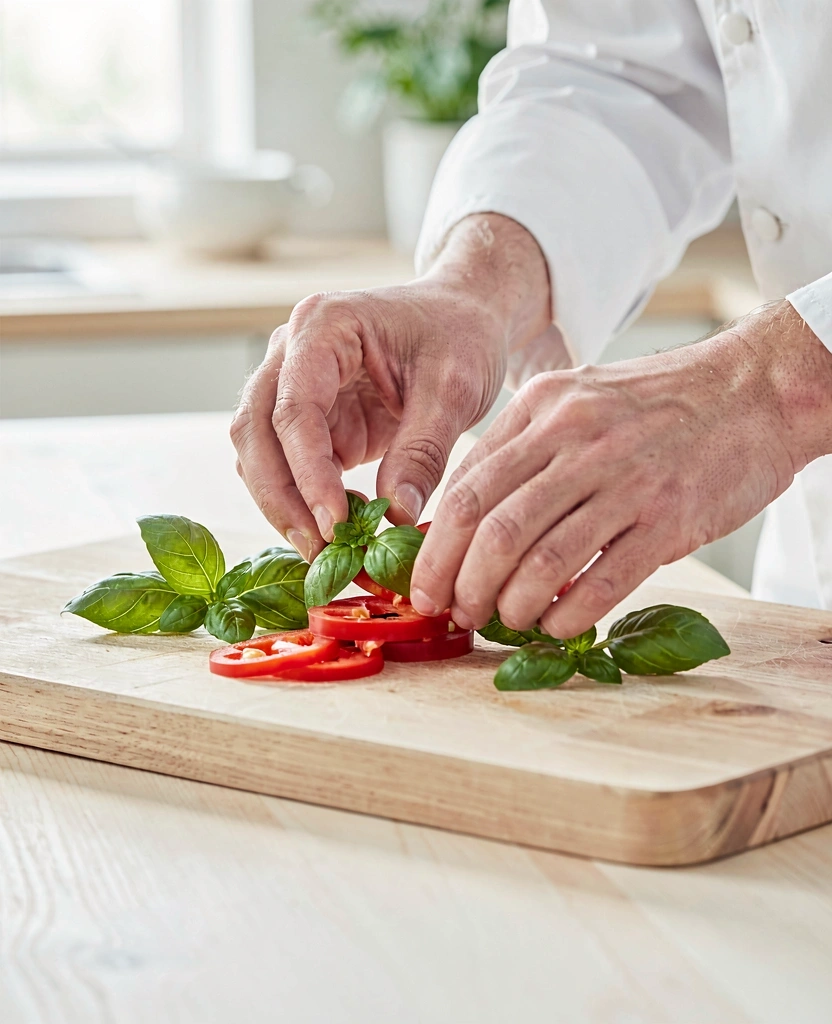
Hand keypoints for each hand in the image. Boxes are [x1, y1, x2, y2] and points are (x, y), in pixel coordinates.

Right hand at [231, 215, 553, 560]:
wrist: (464, 317)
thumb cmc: (460, 335)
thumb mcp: (455, 389)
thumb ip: (422, 451)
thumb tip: (394, 516)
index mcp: (324, 326)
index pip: (295, 407)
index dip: (308, 471)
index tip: (334, 523)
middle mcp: (292, 351)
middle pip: (255, 430)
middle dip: (282, 497)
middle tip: (319, 551)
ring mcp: (293, 384)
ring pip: (259, 452)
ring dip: (283, 504)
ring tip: (324, 552)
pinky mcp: (309, 418)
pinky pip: (286, 465)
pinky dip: (301, 501)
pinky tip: (333, 532)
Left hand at [411, 300, 831, 636]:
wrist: (752, 390)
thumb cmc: (656, 403)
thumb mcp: (576, 397)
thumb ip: (522, 446)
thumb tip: (467, 513)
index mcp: (543, 408)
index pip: (469, 486)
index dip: (437, 545)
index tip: (424, 583)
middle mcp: (577, 440)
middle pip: (493, 526)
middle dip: (461, 581)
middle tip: (453, 611)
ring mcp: (624, 479)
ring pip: (541, 556)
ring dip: (511, 603)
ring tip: (504, 620)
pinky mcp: (668, 518)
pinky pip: (603, 579)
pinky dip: (569, 612)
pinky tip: (555, 626)